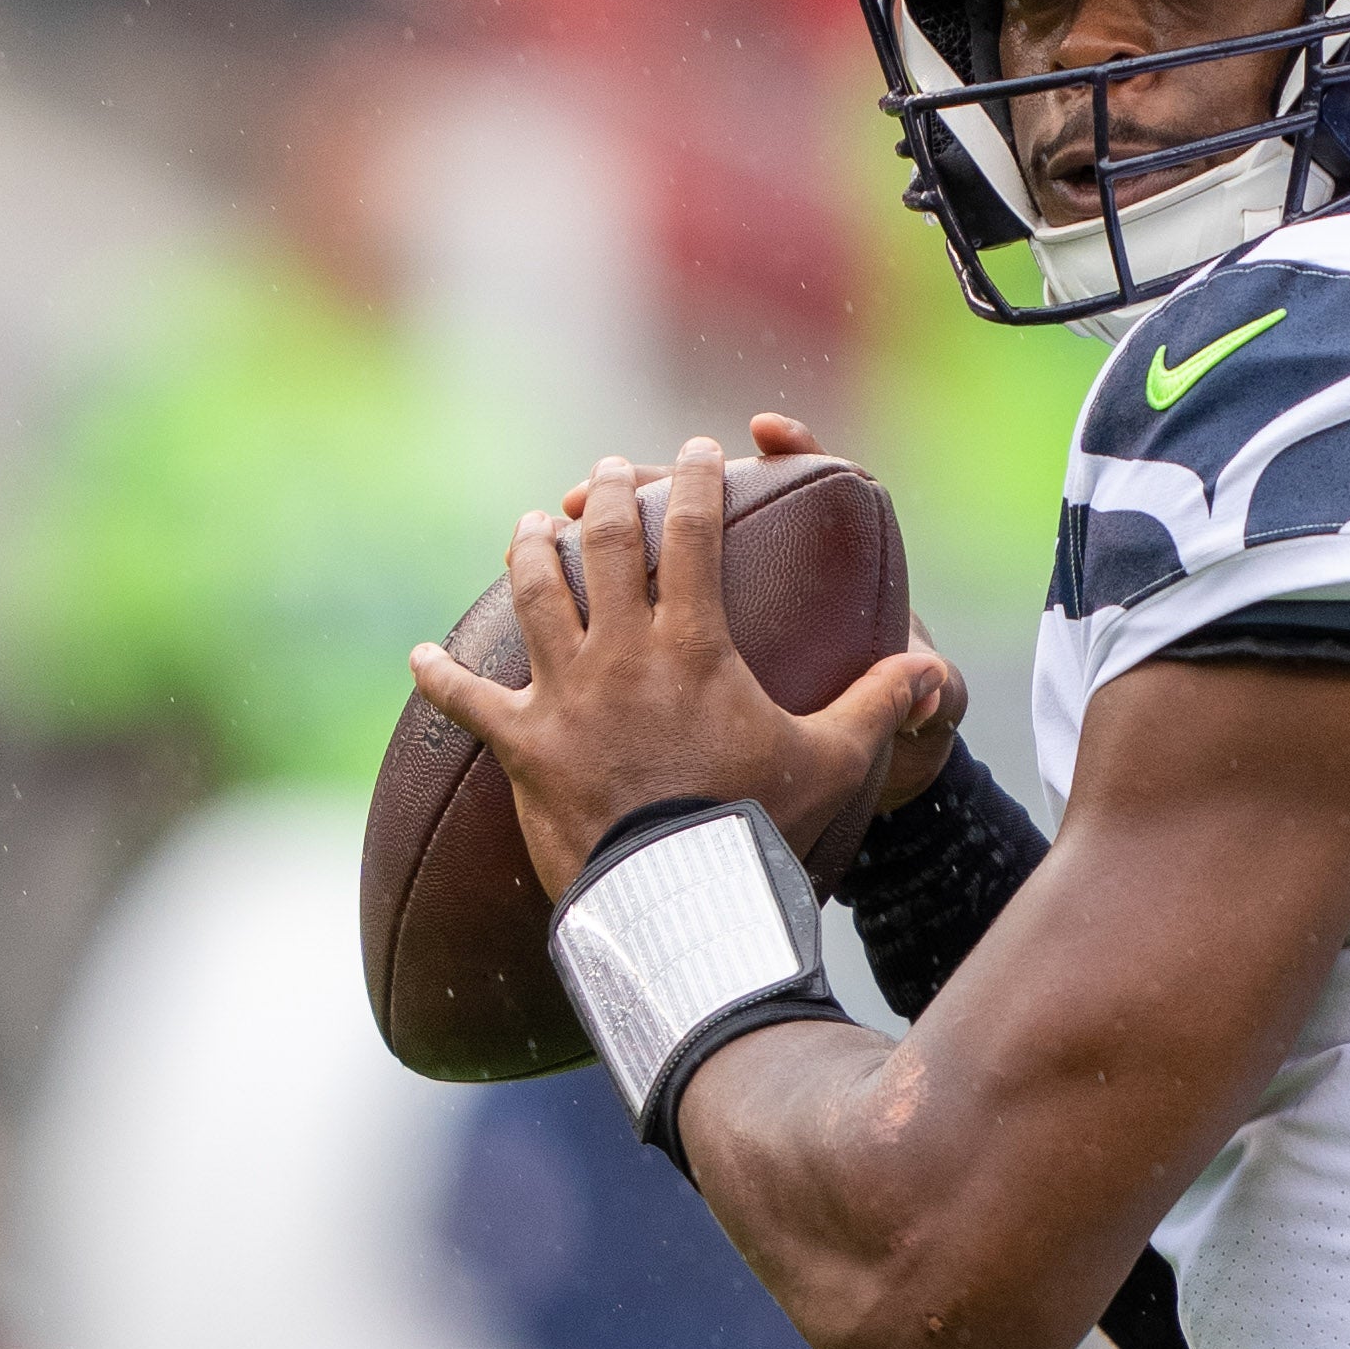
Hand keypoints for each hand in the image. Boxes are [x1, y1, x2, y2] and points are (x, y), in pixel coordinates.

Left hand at [412, 438, 956, 899]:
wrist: (679, 897)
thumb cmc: (759, 826)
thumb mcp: (835, 761)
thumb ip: (881, 704)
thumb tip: (934, 673)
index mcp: (693, 643)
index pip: (692, 535)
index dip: (695, 483)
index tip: (695, 451)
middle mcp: (621, 653)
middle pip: (600, 546)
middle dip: (601, 497)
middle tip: (603, 472)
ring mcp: (564, 696)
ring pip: (534, 598)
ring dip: (527, 554)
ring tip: (527, 526)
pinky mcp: (523, 746)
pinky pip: (467, 704)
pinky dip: (440, 679)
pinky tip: (415, 657)